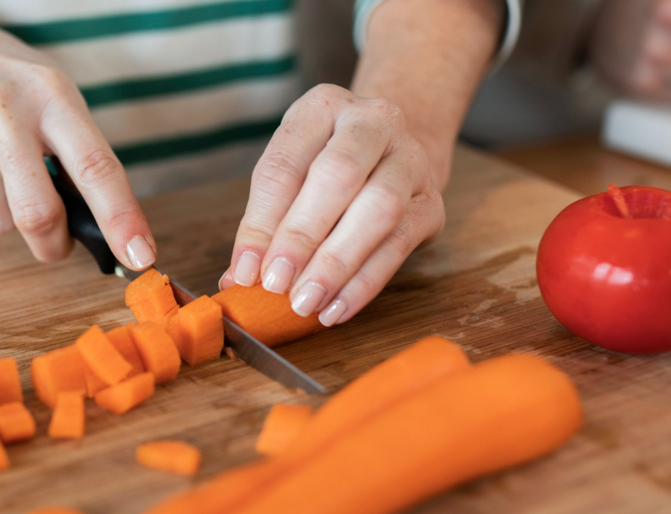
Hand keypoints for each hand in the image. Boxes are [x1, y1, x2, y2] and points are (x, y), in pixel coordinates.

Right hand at [0, 7, 156, 268]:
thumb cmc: (4, 79)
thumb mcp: (52, 94)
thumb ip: (78, 150)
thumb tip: (106, 222)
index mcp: (53, 97)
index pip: (96, 167)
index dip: (121, 218)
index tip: (140, 255)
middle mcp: (8, 115)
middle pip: (40, 214)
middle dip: (54, 245)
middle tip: (59, 243)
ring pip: (1, 222)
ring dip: (10, 215)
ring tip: (2, 171)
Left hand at [220, 85, 444, 326]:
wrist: (390, 154)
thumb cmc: (326, 164)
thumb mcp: (290, 174)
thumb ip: (264, 222)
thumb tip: (239, 276)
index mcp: (323, 107)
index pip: (286, 164)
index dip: (262, 222)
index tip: (246, 269)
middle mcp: (373, 121)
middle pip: (338, 175)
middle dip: (302, 236)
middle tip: (276, 284)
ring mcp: (410, 159)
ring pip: (379, 209)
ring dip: (337, 262)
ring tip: (306, 301)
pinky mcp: (431, 202)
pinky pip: (400, 244)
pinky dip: (364, 282)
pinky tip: (337, 308)